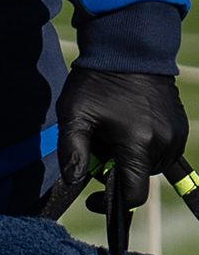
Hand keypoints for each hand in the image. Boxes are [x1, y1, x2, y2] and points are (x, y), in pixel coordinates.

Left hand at [44, 67, 190, 221]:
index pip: (133, 195)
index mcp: (138, 143)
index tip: (93, 198)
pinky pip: (162, 152)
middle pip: (139, 179)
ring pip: (151, 167)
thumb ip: (73, 152)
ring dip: (131, 161)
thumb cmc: (96, 83)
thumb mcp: (74, 116)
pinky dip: (144, 149)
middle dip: (117, 173)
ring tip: (111, 134)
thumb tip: (74, 181)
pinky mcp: (181, 127)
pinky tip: (128, 129)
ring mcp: (177, 135)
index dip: (111, 203)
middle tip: (97, 148)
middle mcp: (164, 143)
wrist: (129, 51)